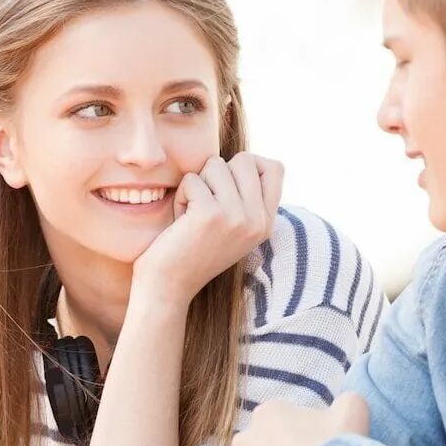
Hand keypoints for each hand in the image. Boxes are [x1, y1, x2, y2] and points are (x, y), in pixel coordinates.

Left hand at [131, 152, 282, 308]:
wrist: (169, 286)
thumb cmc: (193, 251)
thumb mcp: (233, 226)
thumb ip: (246, 198)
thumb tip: (247, 159)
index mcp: (267, 222)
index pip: (275, 168)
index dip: (248, 166)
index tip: (226, 186)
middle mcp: (258, 220)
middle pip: (245, 159)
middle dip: (217, 172)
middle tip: (205, 201)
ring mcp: (238, 217)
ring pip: (216, 164)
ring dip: (196, 185)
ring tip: (192, 214)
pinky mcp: (211, 214)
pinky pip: (192, 179)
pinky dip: (180, 196)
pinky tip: (180, 221)